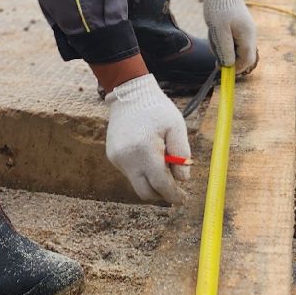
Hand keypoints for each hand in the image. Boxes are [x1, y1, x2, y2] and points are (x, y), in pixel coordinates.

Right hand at [104, 74, 190, 204]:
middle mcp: (127, 158)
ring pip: (137, 183)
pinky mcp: (112, 156)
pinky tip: (148, 154)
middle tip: (176, 190)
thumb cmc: (156, 109)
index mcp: (145, 150)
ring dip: (152, 182)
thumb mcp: (176, 126)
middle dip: (162, 195)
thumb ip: (182, 154)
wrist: (129, 94)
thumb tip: (182, 179)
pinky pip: (130, 173)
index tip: (183, 199)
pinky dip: (142, 171)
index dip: (174, 195)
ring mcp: (117, 158)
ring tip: (163, 164)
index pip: (160, 184)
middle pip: (145, 192)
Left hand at [202, 0, 257, 73]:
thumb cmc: (219, 8)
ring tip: (213, 33)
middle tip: (215, 48)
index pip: (247, 60)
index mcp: (247, 35)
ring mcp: (246, 29)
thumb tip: (229, 66)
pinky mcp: (240, 25)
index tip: (223, 70)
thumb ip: (225, 50)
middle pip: (242, 55)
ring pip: (236, 47)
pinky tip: (215, 30)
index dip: (236, 68)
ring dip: (224, 46)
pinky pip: (233, 39)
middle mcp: (250, 33)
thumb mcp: (219, 32)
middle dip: (228, 56)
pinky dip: (223, 39)